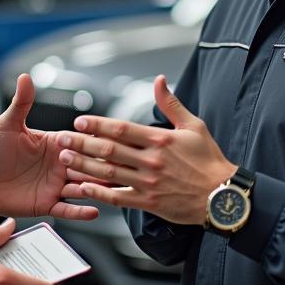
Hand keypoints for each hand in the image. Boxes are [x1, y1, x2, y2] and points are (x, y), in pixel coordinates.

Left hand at [0, 74, 98, 221]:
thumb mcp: (7, 125)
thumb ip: (21, 103)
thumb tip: (25, 76)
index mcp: (55, 143)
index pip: (81, 141)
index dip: (94, 141)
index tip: (109, 140)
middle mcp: (61, 164)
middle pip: (88, 165)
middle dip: (101, 166)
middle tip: (118, 167)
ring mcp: (56, 185)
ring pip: (83, 187)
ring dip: (96, 188)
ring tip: (110, 188)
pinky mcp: (49, 204)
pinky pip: (68, 210)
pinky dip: (81, 212)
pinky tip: (94, 211)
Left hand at [56, 75, 234, 224]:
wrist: (223, 197)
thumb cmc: (209, 161)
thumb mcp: (194, 126)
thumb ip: (171, 104)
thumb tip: (159, 80)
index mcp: (160, 140)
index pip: (122, 129)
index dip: (97, 125)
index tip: (80, 121)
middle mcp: (152, 161)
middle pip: (109, 150)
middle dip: (82, 144)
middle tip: (62, 139)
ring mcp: (148, 183)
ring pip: (109, 173)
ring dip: (83, 166)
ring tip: (65, 160)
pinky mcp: (149, 203)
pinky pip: (118, 198)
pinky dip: (99, 192)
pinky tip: (83, 187)